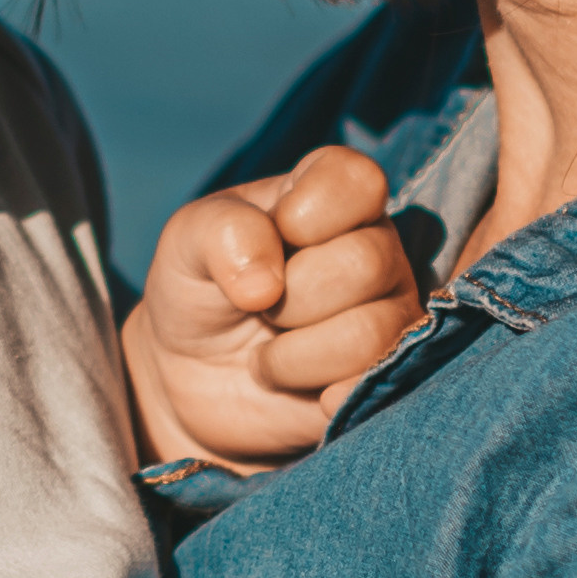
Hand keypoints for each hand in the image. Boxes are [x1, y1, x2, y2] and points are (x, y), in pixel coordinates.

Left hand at [125, 144, 422, 467]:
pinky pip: (374, 387)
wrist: (191, 377)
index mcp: (334, 198)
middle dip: (289, 298)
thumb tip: (264, 286)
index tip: (271, 236)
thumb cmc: (199, 290)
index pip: (358, 181)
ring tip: (267, 355)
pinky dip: (322, 396)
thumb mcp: (186, 241)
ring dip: (293, 356)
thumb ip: (219, 230)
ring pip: (370, 334)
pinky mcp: (385, 379)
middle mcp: (376, 250)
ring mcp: (390, 315)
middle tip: (259, 308)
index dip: (305, 215)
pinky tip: (298, 388)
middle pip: (364, 264)